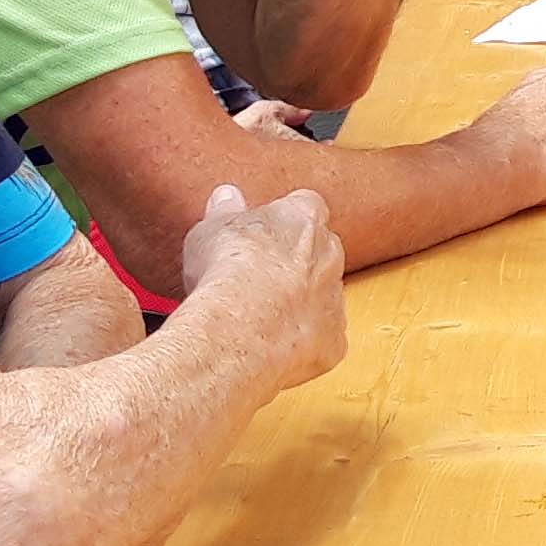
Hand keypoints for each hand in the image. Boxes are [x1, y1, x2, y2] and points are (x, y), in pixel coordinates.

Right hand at [180, 182, 349, 392]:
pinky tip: (270, 349)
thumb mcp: (210, 228)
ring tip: (259, 320)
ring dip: (299, 307)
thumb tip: (226, 196)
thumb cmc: (226, 270)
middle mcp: (330, 254)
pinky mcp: (334, 342)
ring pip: (323, 299)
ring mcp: (335, 300)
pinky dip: (300, 345)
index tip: (260, 235)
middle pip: (320, 253)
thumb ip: (224, 210)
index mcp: (304, 217)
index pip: (304, 207)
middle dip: (295, 265)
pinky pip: (321, 340)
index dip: (281, 222)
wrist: (243, 326)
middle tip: (258, 279)